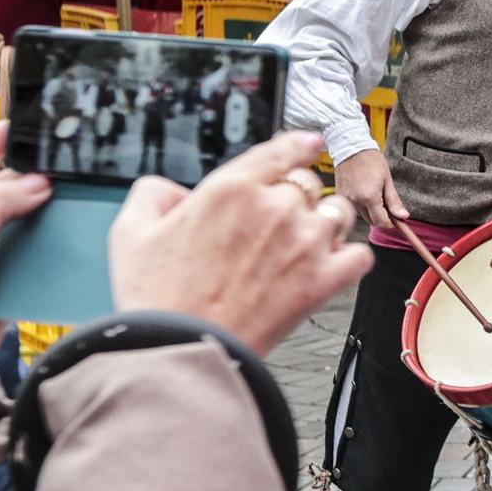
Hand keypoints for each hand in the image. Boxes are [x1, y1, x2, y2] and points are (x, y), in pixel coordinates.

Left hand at [0, 121, 53, 406]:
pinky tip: (70, 238)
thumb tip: (38, 180)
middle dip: (31, 175)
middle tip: (64, 171)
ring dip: (46, 211)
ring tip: (73, 204)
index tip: (24, 134)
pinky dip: (53, 243)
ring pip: (23, 212)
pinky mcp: (6, 270)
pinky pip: (36, 247)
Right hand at [109, 132, 371, 355]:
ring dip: (326, 223)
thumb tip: (175, 191)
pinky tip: (332, 265)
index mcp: (231, 188)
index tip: (308, 143)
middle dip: (296, 198)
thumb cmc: (158, 298)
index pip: (280, 150)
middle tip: (278, 224)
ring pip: (338, 213)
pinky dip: (350, 258)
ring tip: (306, 243)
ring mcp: (305, 242)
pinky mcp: (324, 279)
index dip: (298, 145)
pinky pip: (360, 255)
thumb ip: (153, 194)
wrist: (184, 347)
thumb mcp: (131, 231)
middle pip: (307, 184)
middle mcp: (274, 208)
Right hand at [334, 149, 407, 230]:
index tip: (396, 219)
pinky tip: (363, 193)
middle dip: (381, 217)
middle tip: (386, 204)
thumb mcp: (387, 180)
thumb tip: (403, 216)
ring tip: (374, 195)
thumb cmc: (371, 160)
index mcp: (369, 197)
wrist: (351, 147)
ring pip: (362, 216)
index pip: (382, 222)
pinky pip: (353, 208)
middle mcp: (356, 201)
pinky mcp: (340, 196)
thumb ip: (394, 201)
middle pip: (372, 221)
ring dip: (371, 212)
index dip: (391, 222)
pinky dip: (361, 206)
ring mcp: (346, 200)